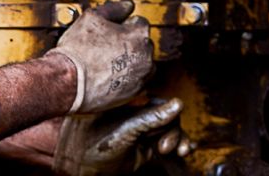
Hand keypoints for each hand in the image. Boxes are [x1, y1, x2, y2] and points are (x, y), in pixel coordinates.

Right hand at [45, 0, 154, 112]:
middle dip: (128, 41)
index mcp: (139, 35)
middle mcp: (146, 56)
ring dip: (130, 59)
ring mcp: (142, 76)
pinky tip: (109, 74)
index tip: (111, 29)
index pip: (139, 22)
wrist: (68, 82)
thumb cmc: (78, 50)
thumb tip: (127, 5)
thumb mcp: (92, 17)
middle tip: (105, 45)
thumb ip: (114, 8)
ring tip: (107, 61)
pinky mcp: (135, 93)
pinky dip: (127, 76)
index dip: (123, 23)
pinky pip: (136, 80)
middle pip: (142, 42)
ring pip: (141, 62)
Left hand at [52, 99, 189, 175]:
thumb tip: (177, 104)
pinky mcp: (148, 145)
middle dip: (173, 131)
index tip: (170, 123)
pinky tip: (184, 150)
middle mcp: (138, 113)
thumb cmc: (94, 143)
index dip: (167, 112)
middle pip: (168, 116)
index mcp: (130, 102)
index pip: (157, 101)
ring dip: (179, 139)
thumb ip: (150, 118)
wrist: (84, 166)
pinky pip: (169, 142)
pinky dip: (180, 144)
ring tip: (179, 150)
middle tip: (164, 147)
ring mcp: (144, 130)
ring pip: (171, 129)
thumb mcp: (125, 130)